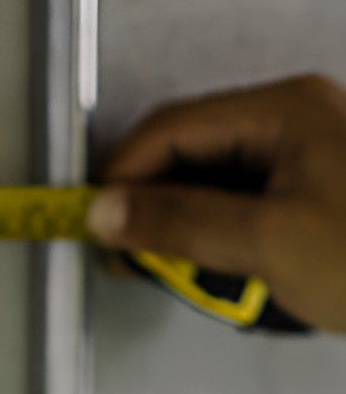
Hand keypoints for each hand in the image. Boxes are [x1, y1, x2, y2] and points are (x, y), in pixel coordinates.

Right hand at [86, 74, 345, 331]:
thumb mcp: (267, 242)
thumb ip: (179, 224)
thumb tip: (101, 214)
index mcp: (281, 111)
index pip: (171, 130)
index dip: (121, 178)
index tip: (90, 231)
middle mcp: (287, 123)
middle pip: (186, 158)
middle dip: (151, 212)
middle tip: (131, 266)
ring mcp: (298, 161)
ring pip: (206, 191)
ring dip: (184, 238)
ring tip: (181, 282)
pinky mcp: (304, 200)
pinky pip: (235, 215)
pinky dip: (215, 250)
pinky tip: (218, 282)